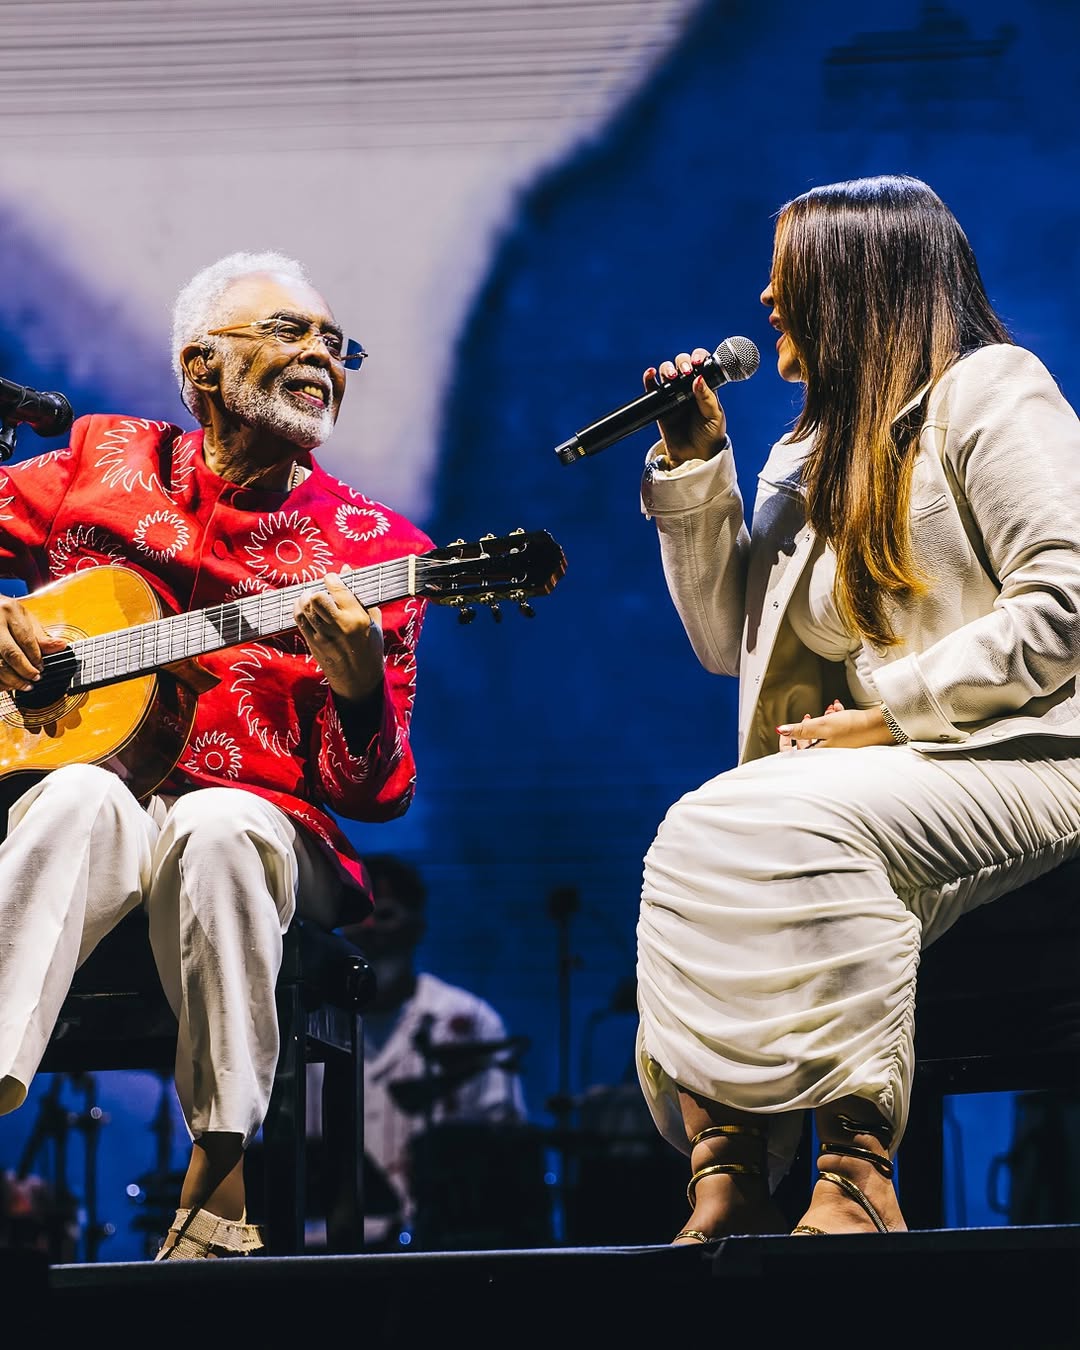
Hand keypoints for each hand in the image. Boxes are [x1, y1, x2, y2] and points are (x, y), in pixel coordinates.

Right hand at [0, 595, 67, 690]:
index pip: (27, 640)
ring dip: (12, 679)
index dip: (36, 658)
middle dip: (26, 670)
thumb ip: (40, 636)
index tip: (42, 668)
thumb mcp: (25, 619)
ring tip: (24, 685)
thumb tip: (61, 646)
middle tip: (35, 678)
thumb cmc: (5, 614)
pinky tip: (8, 683)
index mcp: (9, 611)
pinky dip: (0, 681)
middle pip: (11, 653)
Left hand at [293, 572, 383, 702]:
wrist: (358, 681)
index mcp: (358, 620)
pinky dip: (299, 609)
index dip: (332, 579)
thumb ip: (361, 597)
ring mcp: (323, 636)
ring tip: (312, 597)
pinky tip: (305, 607)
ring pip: (304, 608)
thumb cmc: (370, 649)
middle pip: (316, 598)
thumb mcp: (374, 623)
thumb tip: (347, 571)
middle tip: (321, 590)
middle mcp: (339, 627)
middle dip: (317, 589)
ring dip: (306, 598)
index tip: (332, 578)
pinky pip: (299, 620)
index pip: (338, 590)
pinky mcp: (312, 643)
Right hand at [643, 347, 727, 465]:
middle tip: (686, 372)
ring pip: (666, 372)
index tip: (697, 362)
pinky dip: (648, 378)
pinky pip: (651, 388)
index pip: (701, 363)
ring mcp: (673, 395)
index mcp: (705, 386)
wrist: (695, 457)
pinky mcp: (660, 405)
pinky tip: (650, 374)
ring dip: (667, 368)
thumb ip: (707, 397)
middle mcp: (688, 387)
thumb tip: (698, 378)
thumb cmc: (710, 436)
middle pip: (681, 363)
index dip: (698, 357)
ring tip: (672, 376)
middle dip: (682, 362)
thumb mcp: (714, 416)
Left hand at [777, 700, 894, 750]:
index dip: (787, 741)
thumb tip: (782, 730)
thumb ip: (801, 729)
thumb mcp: (823, 725)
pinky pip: (835, 731)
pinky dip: (834, 720)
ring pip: (823, 734)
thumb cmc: (854, 728)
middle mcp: (828, 754)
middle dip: (807, 726)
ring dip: (822, 720)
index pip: (795, 754)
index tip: (786, 731)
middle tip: (808, 718)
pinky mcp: (848, 742)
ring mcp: (839, 748)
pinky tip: (838, 710)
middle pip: (809, 742)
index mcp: (819, 753)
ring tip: (828, 711)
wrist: (880, 726)